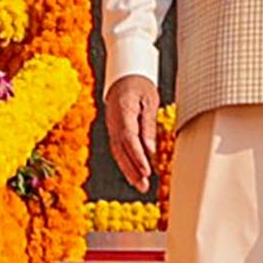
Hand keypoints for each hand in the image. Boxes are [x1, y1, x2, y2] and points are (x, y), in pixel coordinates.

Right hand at [105, 76, 164, 194]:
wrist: (124, 76)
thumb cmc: (138, 85)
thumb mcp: (149, 101)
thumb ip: (148, 125)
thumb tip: (150, 150)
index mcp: (123, 110)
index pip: (129, 138)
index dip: (137, 156)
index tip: (147, 170)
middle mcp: (114, 122)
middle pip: (122, 150)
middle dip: (133, 170)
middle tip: (144, 185)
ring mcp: (112, 127)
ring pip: (118, 153)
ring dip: (129, 171)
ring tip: (141, 186)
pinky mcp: (114, 131)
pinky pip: (118, 150)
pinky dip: (126, 164)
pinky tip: (134, 175)